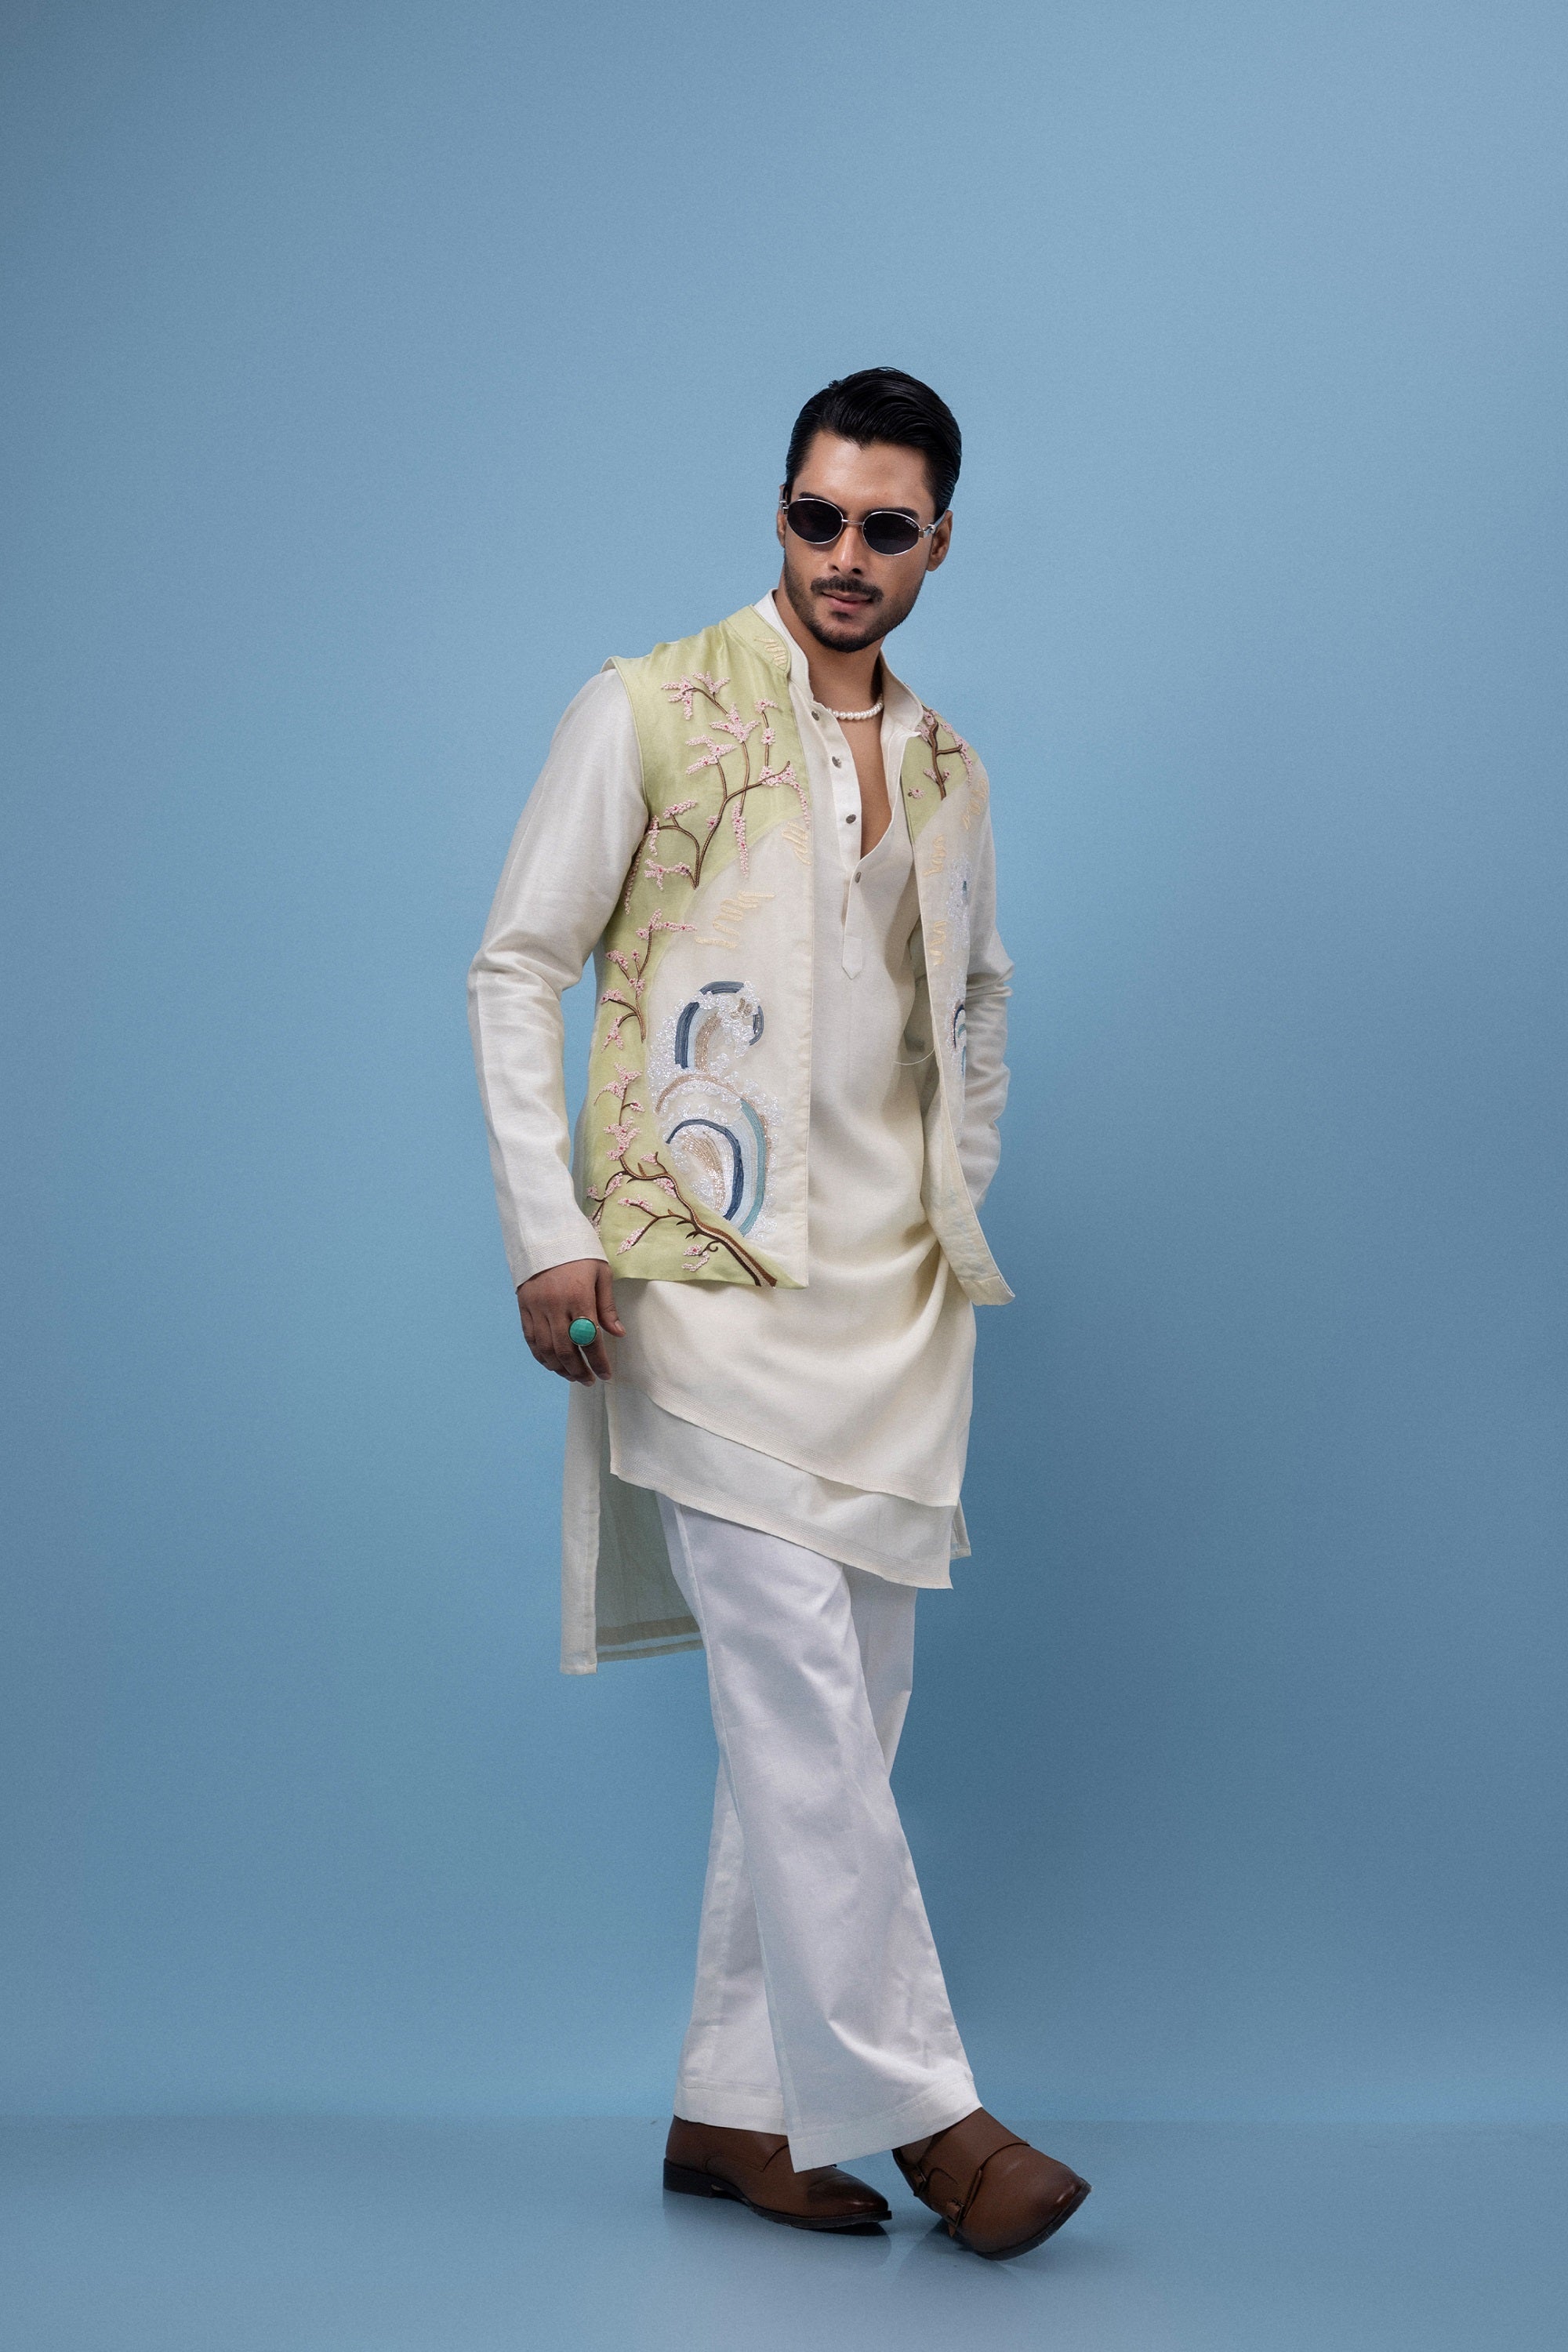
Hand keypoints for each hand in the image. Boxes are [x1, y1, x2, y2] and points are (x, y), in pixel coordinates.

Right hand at [516, 1260, 623, 1383]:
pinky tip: (552, 1365)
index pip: (590, 1339)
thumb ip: (607, 1306)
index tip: (606, 1375)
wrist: (545, 1234)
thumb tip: (618, 1334)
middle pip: (566, 1350)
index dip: (598, 1362)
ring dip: (560, 1368)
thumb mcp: (601, 1273)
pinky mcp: (523, 1307)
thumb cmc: (580, 1253)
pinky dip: (541, 1356)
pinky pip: (530, 1339)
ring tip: (573, 1376)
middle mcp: (555, 1306)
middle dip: (579, 1371)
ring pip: (546, 1349)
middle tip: (589, 1381)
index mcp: (579, 1297)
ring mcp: (536, 1308)